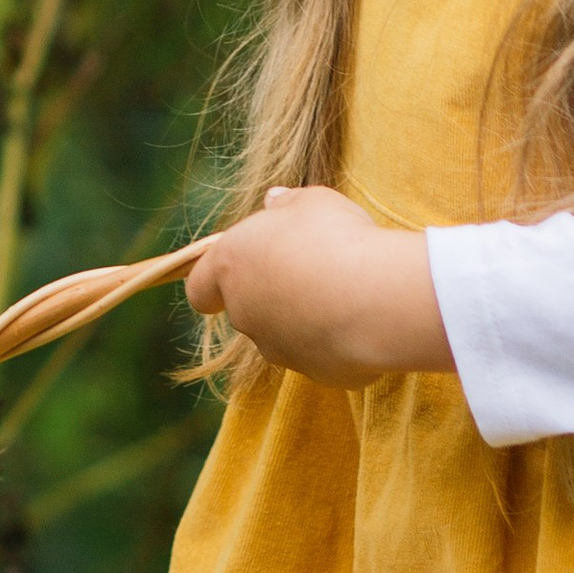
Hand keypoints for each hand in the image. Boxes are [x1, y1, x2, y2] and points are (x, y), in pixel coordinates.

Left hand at [184, 188, 453, 387]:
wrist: (374, 297)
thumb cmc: (335, 238)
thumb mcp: (312, 201)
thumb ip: (287, 203)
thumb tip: (274, 201)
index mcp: (232, 266)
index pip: (200, 286)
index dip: (214, 281)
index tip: (235, 271)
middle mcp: (244, 313)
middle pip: (247, 308)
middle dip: (273, 293)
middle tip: (311, 267)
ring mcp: (277, 348)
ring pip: (283, 334)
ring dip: (303, 317)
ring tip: (344, 291)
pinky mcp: (314, 371)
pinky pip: (321, 352)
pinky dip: (335, 339)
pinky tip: (364, 316)